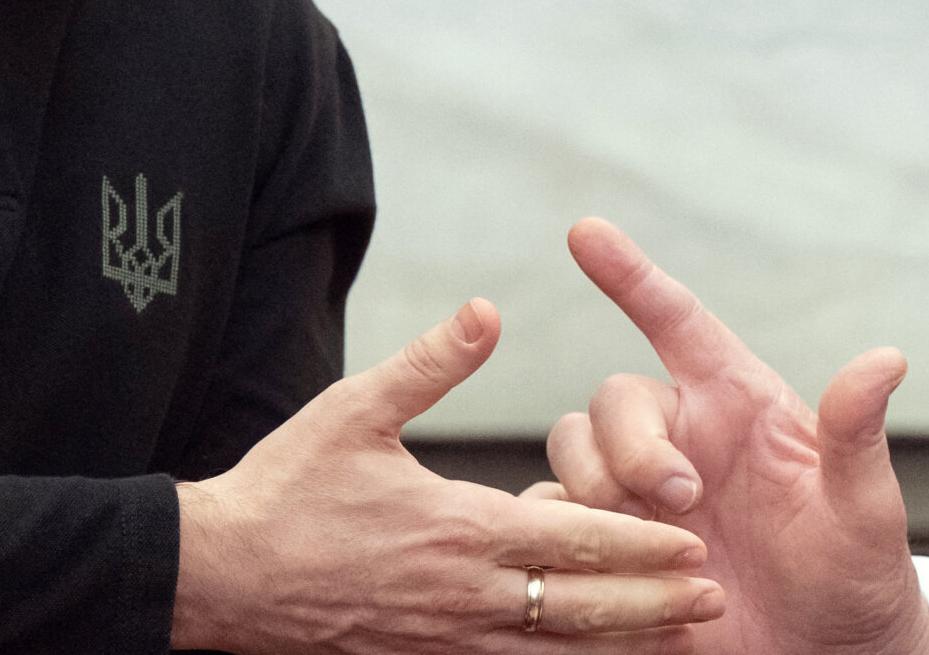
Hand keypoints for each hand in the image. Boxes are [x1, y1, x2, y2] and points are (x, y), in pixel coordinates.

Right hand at [172, 298, 727, 652]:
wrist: (215, 577)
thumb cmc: (285, 490)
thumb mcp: (355, 411)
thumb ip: (431, 361)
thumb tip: (488, 307)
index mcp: (459, 529)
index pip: (571, 540)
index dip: (638, 542)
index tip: (692, 536)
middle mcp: (463, 594)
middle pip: (579, 609)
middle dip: (652, 603)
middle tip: (713, 594)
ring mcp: (444, 637)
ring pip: (552, 652)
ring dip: (618, 645)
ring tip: (678, 637)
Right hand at [545, 220, 928, 654]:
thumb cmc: (855, 578)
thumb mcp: (865, 510)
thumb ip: (858, 435)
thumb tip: (887, 359)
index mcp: (737, 407)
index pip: (675, 320)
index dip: (630, 274)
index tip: (586, 231)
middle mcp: (682, 440)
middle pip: (608, 401)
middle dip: (628, 445)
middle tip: (681, 500)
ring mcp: (640, 497)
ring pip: (570, 457)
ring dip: (595, 494)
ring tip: (660, 550)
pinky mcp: (611, 553)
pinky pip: (553, 527)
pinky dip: (567, 546)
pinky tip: (613, 578)